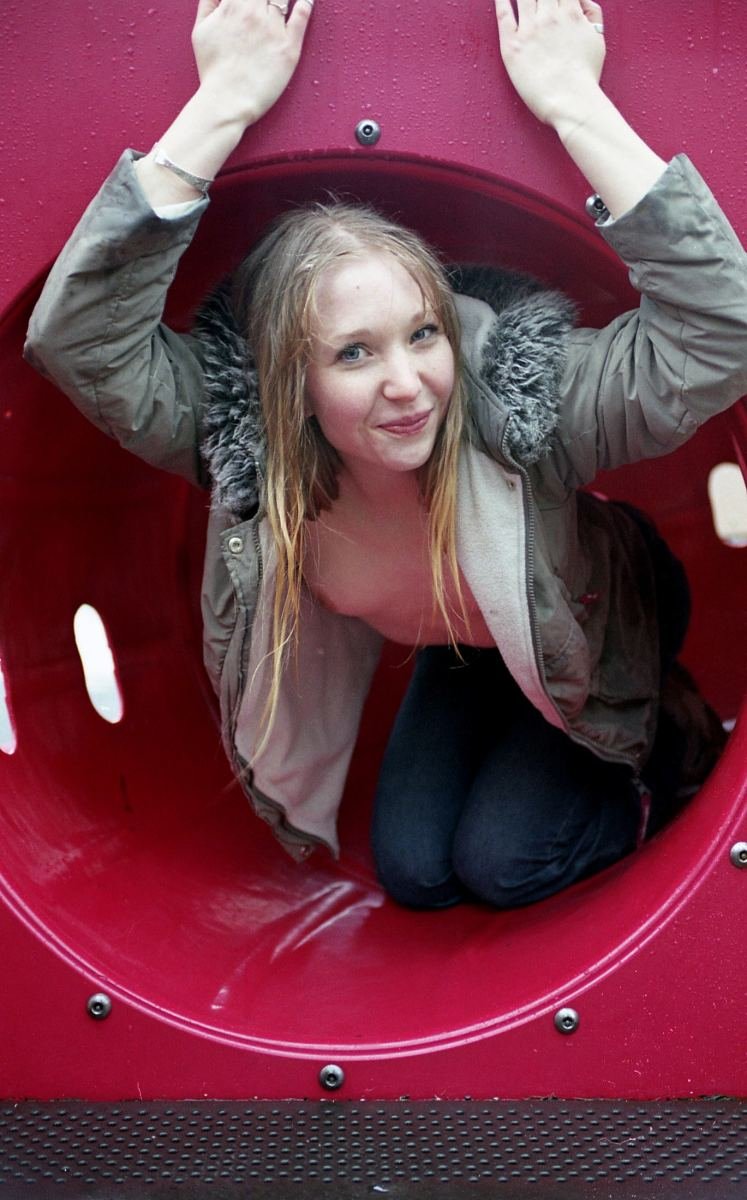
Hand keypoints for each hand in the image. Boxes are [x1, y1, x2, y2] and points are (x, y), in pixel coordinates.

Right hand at [192, 0, 313, 126]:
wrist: (227, 101)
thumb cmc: (213, 69)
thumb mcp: (201, 29)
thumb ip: (209, 2)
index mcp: (233, 5)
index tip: (250, 1)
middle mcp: (254, 12)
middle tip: (264, 6)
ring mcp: (273, 28)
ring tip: (280, 2)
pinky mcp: (289, 46)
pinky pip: (302, 15)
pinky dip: (306, 3)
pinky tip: (307, 0)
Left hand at [494, 0, 604, 127]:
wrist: (571, 102)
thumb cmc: (585, 76)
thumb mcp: (598, 39)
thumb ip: (592, 14)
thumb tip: (581, 1)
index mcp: (571, 13)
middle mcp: (549, 17)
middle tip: (539, 2)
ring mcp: (529, 30)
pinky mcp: (512, 46)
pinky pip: (503, 15)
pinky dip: (500, 1)